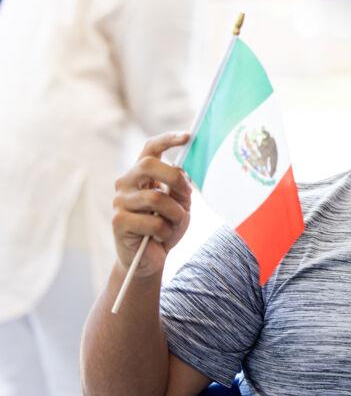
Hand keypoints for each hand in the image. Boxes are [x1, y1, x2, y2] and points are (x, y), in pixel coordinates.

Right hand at [112, 132, 191, 278]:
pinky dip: (165, 231)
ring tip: (174, 225)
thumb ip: (181, 188)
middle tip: (186, 196)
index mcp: (141, 175)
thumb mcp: (180, 205)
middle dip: (174, 179)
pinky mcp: (118, 221)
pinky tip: (160, 237)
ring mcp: (120, 201)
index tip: (188, 136)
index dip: (167, 139)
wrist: (150, 260)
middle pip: (150, 165)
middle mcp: (126, 183)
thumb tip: (182, 172)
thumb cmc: (165, 229)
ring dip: (176, 214)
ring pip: (157, 198)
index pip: (150, 149)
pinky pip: (153, 221)